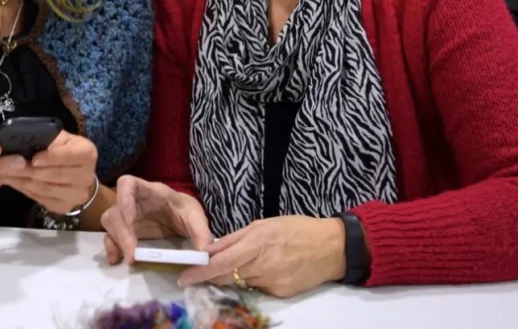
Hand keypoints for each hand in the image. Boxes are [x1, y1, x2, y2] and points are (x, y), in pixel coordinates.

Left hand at [1, 131, 98, 214]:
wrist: (77, 174)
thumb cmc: (65, 151)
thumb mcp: (59, 139)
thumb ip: (46, 139)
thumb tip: (22, 142)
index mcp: (87, 153)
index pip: (69, 155)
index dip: (52, 157)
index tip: (34, 159)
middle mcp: (87, 176)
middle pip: (56, 175)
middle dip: (30, 170)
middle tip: (9, 166)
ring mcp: (78, 194)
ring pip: (46, 189)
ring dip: (24, 181)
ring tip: (6, 174)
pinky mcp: (66, 206)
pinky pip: (42, 199)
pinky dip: (26, 190)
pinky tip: (15, 182)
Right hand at [101, 175, 213, 264]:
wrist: (181, 218)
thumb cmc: (185, 211)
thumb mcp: (196, 218)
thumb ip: (201, 233)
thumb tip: (205, 254)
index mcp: (150, 192)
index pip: (127, 183)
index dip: (123, 198)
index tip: (130, 219)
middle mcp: (133, 203)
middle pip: (115, 211)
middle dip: (122, 233)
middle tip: (133, 254)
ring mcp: (127, 217)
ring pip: (110, 224)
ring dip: (116, 242)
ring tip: (129, 259)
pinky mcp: (126, 232)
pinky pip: (111, 238)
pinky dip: (112, 249)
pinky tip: (117, 260)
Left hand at [177, 216, 346, 298]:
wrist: (333, 247)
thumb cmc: (297, 229)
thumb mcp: (264, 224)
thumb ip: (235, 238)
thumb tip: (209, 249)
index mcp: (258, 241)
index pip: (222, 261)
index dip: (201, 271)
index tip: (184, 277)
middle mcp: (264, 263)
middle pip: (226, 277)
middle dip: (210, 277)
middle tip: (197, 275)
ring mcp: (273, 281)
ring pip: (241, 283)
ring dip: (234, 276)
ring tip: (246, 263)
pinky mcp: (281, 293)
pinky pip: (258, 288)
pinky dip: (254, 280)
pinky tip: (267, 270)